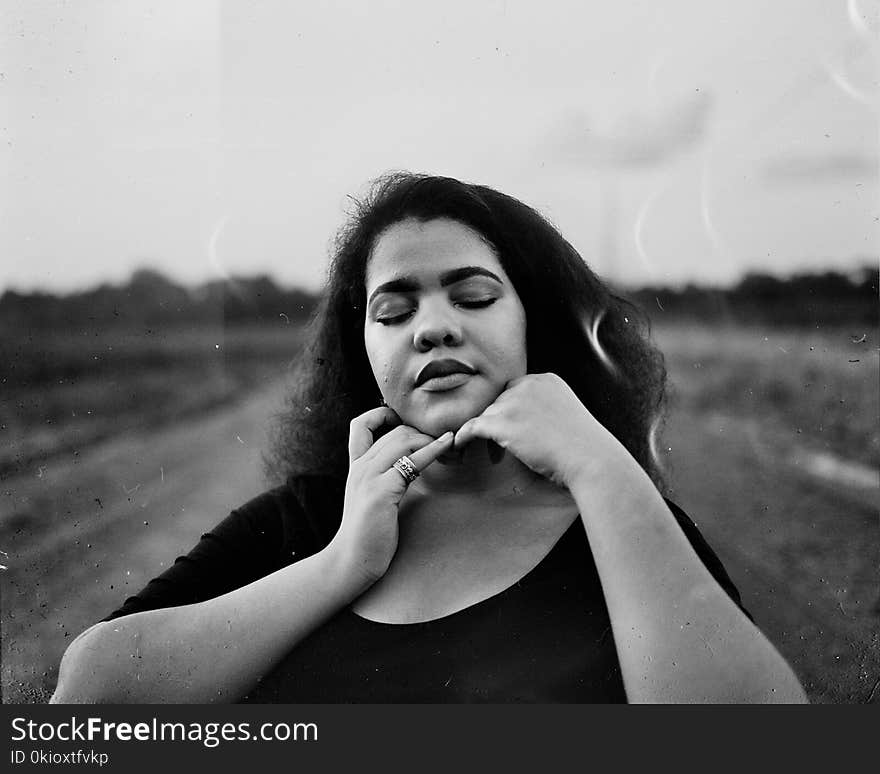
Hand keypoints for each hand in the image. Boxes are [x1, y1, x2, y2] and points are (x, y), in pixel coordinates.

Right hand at [328, 406, 453, 586]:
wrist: (351, 560)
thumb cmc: (368, 533)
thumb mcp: (372, 498)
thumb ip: (384, 479)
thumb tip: (410, 466)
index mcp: (356, 467)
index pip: (359, 425)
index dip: (381, 415)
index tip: (404, 422)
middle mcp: (360, 467)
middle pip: (394, 431)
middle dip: (421, 432)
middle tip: (443, 441)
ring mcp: (369, 477)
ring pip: (403, 439)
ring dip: (430, 439)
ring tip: (450, 444)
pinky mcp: (382, 491)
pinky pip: (412, 461)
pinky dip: (433, 450)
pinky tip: (447, 445)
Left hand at [452, 373, 623, 488]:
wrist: (591, 459)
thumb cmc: (584, 447)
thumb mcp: (567, 416)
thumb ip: (547, 410)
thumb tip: (529, 425)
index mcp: (546, 380)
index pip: (516, 390)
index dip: (512, 410)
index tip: (514, 429)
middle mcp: (528, 385)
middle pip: (500, 402)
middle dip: (501, 423)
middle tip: (507, 447)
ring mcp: (514, 402)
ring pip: (488, 416)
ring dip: (490, 434)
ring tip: (497, 456)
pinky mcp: (503, 422)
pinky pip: (473, 426)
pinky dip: (465, 435)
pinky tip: (460, 444)